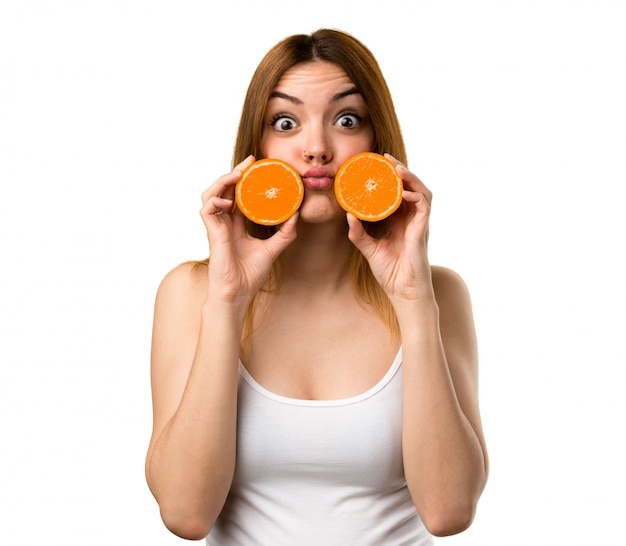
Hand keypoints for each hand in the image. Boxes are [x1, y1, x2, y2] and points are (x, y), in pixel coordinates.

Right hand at [200, 155, 297, 304]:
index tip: (258, 166)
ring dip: (223, 181)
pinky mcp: (212, 233)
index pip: (238, 195)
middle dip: (235, 172)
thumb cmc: (250, 275)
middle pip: (225, 190)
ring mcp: (216, 227)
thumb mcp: (273, 249)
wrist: (238, 293)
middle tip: (251, 161)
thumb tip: (297, 215)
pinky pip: (206, 209)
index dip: (245, 179)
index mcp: (236, 224)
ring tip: (238, 174)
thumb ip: (284, 233)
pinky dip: (215, 200)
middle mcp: (224, 223)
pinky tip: (229, 200)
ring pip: (210, 194)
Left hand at [346, 154, 432, 301]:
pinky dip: (415, 195)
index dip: (389, 177)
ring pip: (421, 191)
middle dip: (400, 170)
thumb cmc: (389, 272)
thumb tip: (348, 215)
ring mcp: (419, 223)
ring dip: (411, 177)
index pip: (396, 192)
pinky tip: (403, 191)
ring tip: (397, 168)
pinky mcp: (423, 230)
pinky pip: (424, 206)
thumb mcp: (368, 249)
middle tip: (385, 158)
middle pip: (410, 187)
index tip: (376, 165)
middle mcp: (411, 219)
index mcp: (399, 221)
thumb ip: (358, 233)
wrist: (402, 291)